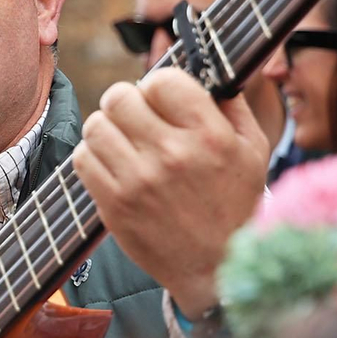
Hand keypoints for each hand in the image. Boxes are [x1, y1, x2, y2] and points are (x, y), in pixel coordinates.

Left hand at [73, 68, 270, 319]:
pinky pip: (83, 159)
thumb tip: (209, 68)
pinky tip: (114, 165)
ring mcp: (139, 181)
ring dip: (107, 129)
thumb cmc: (237, 204)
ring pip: (95, 125)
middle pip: (119, 97)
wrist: (219, 269)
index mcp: (209, 135)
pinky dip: (93, 157)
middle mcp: (172, 155)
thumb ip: (232, 104)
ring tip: (124, 142)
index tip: (162, 102)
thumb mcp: (253, 150)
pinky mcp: (115, 206)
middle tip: (138, 120)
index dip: (157, 87)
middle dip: (127, 103)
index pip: (160, 80)